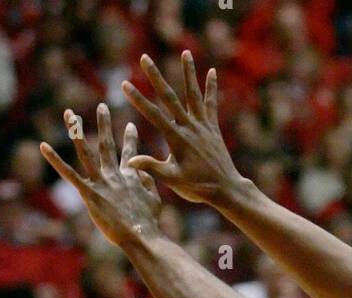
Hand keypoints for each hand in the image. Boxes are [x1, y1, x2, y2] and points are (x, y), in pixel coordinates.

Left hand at [40, 107, 161, 251]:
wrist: (141, 236)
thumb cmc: (149, 224)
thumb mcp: (154, 201)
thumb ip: (148, 184)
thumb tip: (144, 173)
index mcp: (130, 178)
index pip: (130, 154)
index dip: (130, 140)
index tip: (131, 125)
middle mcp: (114, 175)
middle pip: (107, 145)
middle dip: (104, 124)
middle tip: (101, 106)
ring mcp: (100, 183)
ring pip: (86, 152)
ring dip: (77, 131)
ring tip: (69, 113)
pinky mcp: (89, 193)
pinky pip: (68, 174)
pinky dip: (55, 160)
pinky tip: (43, 146)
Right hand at [123, 51, 239, 207]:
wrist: (226, 189)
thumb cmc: (198, 187)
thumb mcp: (173, 180)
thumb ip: (152, 168)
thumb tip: (130, 162)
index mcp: (177, 139)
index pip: (154, 115)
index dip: (138, 99)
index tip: (125, 84)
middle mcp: (190, 127)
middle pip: (170, 97)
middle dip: (156, 77)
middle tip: (145, 58)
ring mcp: (203, 126)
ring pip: (193, 94)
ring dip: (189, 73)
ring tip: (186, 53)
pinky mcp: (213, 128)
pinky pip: (211, 104)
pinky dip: (211, 88)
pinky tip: (212, 72)